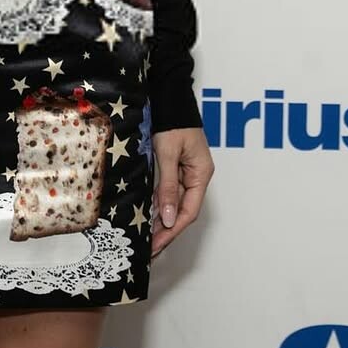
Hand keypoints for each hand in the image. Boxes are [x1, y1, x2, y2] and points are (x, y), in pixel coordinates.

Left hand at [151, 126, 213, 257]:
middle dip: (167, 230)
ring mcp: (186, 172)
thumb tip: (168, 218)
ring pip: (175, 202)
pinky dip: (159, 204)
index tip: (157, 244)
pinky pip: (168, 191)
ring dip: (162, 219)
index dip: (173, 230)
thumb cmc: (172, 122)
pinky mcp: (176, 167)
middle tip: (150, 248)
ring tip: (147, 238)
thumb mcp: (168, 154)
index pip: (189, 211)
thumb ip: (168, 186)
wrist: (170, 98)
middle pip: (183, 210)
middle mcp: (196, 176)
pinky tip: (148, 216)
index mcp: (201, 174)